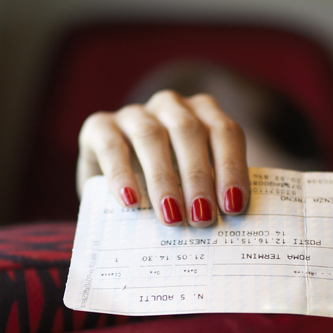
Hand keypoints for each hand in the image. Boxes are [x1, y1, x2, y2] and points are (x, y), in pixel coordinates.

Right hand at [77, 90, 249, 226]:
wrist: (114, 181)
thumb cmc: (165, 187)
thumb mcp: (191, 186)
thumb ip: (209, 194)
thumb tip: (230, 226)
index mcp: (203, 113)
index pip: (224, 132)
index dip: (231, 167)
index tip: (233, 207)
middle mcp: (171, 106)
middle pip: (189, 131)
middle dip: (198, 177)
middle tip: (202, 218)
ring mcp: (134, 113)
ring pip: (151, 136)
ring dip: (164, 179)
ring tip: (172, 217)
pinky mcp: (100, 126)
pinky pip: (111, 146)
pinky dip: (121, 175)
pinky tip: (130, 203)